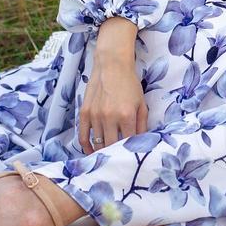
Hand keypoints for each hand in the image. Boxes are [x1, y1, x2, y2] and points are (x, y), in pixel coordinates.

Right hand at [80, 39, 147, 153]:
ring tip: (107, 157)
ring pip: (97, 143)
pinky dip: (86, 146)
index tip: (131, 157)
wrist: (112, 65)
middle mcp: (110, 117)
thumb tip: (142, 143)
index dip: (130, 152)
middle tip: (119, 159)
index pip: (128, 142)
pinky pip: (83, 136)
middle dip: (116, 154)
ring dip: (102, 151)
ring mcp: (95, 115)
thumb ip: (142, 125)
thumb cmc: (129, 84)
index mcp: (126, 115)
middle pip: (111, 146)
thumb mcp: (141, 104)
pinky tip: (92, 151)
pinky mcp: (84, 112)